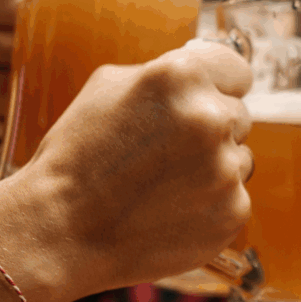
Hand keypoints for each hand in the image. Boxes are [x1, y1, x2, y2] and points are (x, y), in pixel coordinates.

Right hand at [20, 39, 254, 291]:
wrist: (61, 231)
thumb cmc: (78, 154)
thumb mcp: (108, 86)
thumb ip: (165, 73)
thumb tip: (204, 75)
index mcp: (181, 75)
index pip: (236, 70)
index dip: (219, 86)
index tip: (207, 100)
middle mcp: (211, 117)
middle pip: (237, 115)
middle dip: (209, 130)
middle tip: (164, 152)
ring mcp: (226, 168)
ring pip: (238, 158)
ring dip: (213, 168)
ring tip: (161, 184)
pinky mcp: (232, 211)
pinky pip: (234, 198)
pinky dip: (210, 205)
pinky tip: (169, 210)